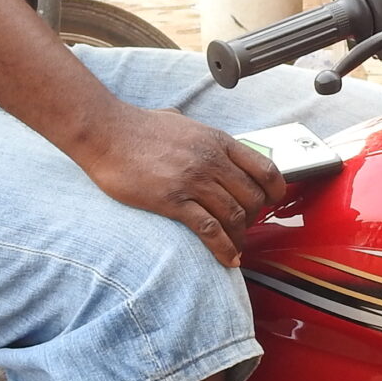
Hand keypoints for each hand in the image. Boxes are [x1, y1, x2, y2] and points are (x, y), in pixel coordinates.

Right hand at [75, 106, 286, 267]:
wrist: (106, 133)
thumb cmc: (138, 127)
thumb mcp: (182, 122)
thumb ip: (202, 136)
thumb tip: (210, 143)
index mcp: (217, 141)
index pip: (264, 168)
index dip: (275, 191)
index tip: (272, 202)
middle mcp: (211, 160)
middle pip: (252, 197)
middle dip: (254, 217)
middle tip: (245, 227)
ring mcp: (193, 181)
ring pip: (234, 216)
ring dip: (239, 236)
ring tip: (236, 246)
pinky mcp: (173, 200)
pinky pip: (209, 229)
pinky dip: (223, 248)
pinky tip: (228, 258)